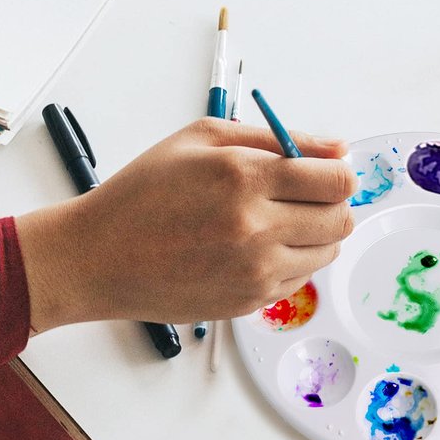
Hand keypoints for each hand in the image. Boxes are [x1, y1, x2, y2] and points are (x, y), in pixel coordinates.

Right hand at [16, 118, 356, 330]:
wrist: (99, 258)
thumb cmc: (143, 192)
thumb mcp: (201, 139)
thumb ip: (276, 138)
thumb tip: (337, 148)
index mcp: (245, 178)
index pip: (336, 180)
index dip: (337, 172)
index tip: (323, 171)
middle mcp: (256, 229)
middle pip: (341, 219)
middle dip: (332, 202)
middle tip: (303, 194)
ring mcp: (255, 272)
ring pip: (328, 252)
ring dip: (315, 233)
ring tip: (276, 220)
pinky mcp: (249, 302)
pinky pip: (301, 279)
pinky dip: (292, 260)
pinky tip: (256, 246)